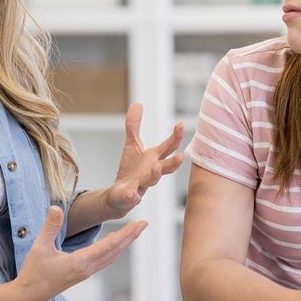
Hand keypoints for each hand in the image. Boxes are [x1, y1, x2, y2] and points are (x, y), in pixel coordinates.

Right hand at [9, 206, 146, 300]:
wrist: (26, 296)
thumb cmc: (32, 272)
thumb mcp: (39, 247)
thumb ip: (50, 227)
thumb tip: (57, 207)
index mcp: (80, 262)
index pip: (109, 246)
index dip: (125, 234)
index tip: (138, 224)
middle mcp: (87, 269)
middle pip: (115, 251)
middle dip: (130, 237)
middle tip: (144, 224)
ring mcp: (85, 273)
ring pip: (111, 257)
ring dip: (124, 244)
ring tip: (134, 232)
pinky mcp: (82, 274)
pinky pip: (104, 260)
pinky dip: (114, 250)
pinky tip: (115, 243)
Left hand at [104, 103, 183, 217]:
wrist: (119, 195)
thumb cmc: (131, 170)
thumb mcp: (132, 145)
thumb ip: (134, 125)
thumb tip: (137, 103)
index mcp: (154, 158)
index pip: (168, 147)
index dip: (176, 136)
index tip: (180, 124)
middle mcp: (152, 171)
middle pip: (166, 167)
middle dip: (174, 162)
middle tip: (181, 156)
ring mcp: (142, 184)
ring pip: (151, 181)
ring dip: (155, 175)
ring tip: (156, 168)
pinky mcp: (129, 195)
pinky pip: (132, 196)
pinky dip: (132, 196)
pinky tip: (131, 194)